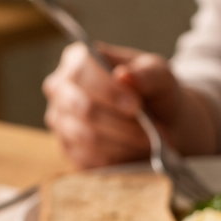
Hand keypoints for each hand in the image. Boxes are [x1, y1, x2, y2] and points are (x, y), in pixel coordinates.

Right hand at [42, 42, 216, 168]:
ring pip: (88, 137)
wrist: (159, 122)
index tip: (137, 106)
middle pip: (83, 108)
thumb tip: (125, 76)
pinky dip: (119, 158)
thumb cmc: (154, 91)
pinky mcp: (69, 150)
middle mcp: (61, 90)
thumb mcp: (159, 75)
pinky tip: (139, 153)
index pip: (82, 72)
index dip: (108, 91)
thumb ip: (146, 73)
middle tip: (153, 131)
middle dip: (122, 123)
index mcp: (77, 61)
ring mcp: (61, 122)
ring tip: (153, 142)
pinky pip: (90, 159)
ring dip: (125, 142)